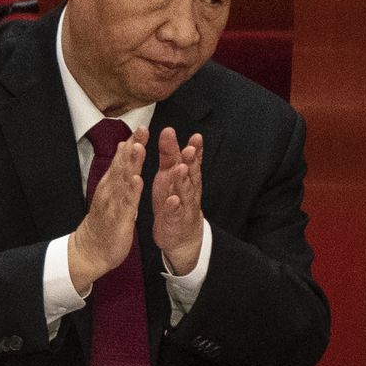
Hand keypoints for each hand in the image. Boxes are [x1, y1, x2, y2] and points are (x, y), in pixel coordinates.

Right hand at [68, 126, 147, 291]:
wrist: (91, 249)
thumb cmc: (105, 220)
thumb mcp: (111, 192)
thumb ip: (118, 170)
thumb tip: (124, 147)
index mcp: (111, 183)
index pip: (122, 159)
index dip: (131, 143)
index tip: (141, 126)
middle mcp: (110, 190)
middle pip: (122, 165)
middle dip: (132, 147)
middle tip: (141, 129)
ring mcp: (113, 204)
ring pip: (123, 180)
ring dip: (131, 163)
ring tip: (139, 147)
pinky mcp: (118, 219)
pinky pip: (126, 203)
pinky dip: (131, 191)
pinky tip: (137, 180)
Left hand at [151, 127, 203, 274]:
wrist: (180, 235)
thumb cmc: (173, 199)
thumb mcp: (169, 174)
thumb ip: (170, 154)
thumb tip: (169, 130)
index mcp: (186, 177)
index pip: (192, 161)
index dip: (195, 149)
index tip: (196, 137)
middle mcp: (188, 190)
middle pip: (191, 174)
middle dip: (191, 162)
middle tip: (189, 149)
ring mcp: (183, 206)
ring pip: (185, 192)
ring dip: (183, 181)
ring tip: (181, 169)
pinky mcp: (175, 221)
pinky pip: (175, 213)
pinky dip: (174, 207)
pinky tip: (173, 200)